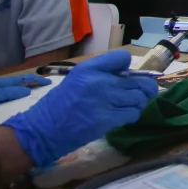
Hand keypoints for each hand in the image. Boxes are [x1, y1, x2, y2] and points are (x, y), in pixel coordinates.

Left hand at [0, 75, 49, 112]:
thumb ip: (9, 93)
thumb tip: (28, 90)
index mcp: (2, 83)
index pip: (23, 80)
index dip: (36, 81)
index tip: (49, 82)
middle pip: (19, 80)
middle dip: (32, 81)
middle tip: (44, 82)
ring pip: (13, 85)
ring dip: (24, 85)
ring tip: (33, 87)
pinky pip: (7, 90)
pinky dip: (15, 90)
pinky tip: (14, 94)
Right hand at [3, 50, 157, 165]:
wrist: (42, 130)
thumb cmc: (57, 106)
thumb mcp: (75, 79)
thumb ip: (99, 74)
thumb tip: (127, 74)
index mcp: (88, 69)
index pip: (122, 57)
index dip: (130, 68)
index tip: (129, 77)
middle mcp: (98, 81)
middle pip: (138, 80)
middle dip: (145, 88)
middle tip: (143, 93)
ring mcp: (103, 101)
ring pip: (139, 97)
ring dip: (139, 103)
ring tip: (130, 106)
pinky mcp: (106, 120)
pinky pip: (132, 113)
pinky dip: (132, 115)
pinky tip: (124, 117)